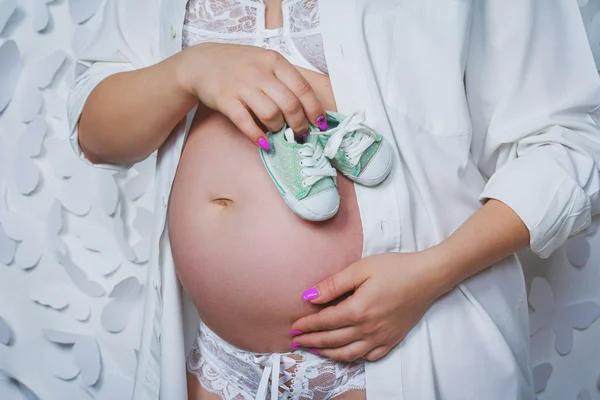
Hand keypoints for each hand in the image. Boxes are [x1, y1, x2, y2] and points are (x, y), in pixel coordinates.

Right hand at [175, 42, 326, 146]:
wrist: (201, 62)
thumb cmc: (239, 65)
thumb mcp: (265, 62)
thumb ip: (284, 80)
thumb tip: (306, 109)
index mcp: (274, 61)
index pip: (302, 88)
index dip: (314, 110)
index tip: (320, 124)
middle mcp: (260, 72)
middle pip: (289, 105)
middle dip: (299, 125)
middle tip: (300, 135)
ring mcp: (242, 86)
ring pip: (271, 114)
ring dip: (278, 129)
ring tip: (278, 133)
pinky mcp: (225, 99)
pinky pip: (245, 122)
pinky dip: (257, 136)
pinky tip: (264, 143)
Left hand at [290, 251, 449, 361]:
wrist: (428, 276)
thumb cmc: (395, 268)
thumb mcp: (361, 268)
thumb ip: (333, 284)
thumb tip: (309, 296)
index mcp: (358, 310)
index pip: (325, 322)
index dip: (307, 325)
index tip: (294, 326)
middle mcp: (368, 329)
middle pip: (332, 340)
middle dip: (312, 340)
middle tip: (297, 340)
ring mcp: (381, 337)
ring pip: (348, 353)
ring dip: (327, 353)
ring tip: (314, 348)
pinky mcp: (392, 340)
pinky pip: (368, 356)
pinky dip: (352, 357)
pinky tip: (344, 352)